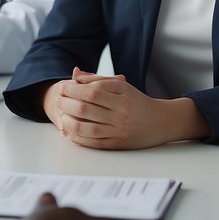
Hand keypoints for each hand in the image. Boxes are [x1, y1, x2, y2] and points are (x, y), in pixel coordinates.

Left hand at [52, 68, 207, 148]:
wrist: (160, 122)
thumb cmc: (136, 102)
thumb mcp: (121, 86)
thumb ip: (97, 79)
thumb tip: (75, 74)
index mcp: (123, 94)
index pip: (92, 91)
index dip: (73, 89)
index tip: (63, 87)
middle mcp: (121, 112)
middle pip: (87, 108)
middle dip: (67, 103)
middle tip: (58, 99)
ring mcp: (119, 129)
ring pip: (87, 127)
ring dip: (69, 121)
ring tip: (62, 115)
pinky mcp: (117, 144)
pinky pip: (93, 142)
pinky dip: (77, 137)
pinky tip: (69, 131)